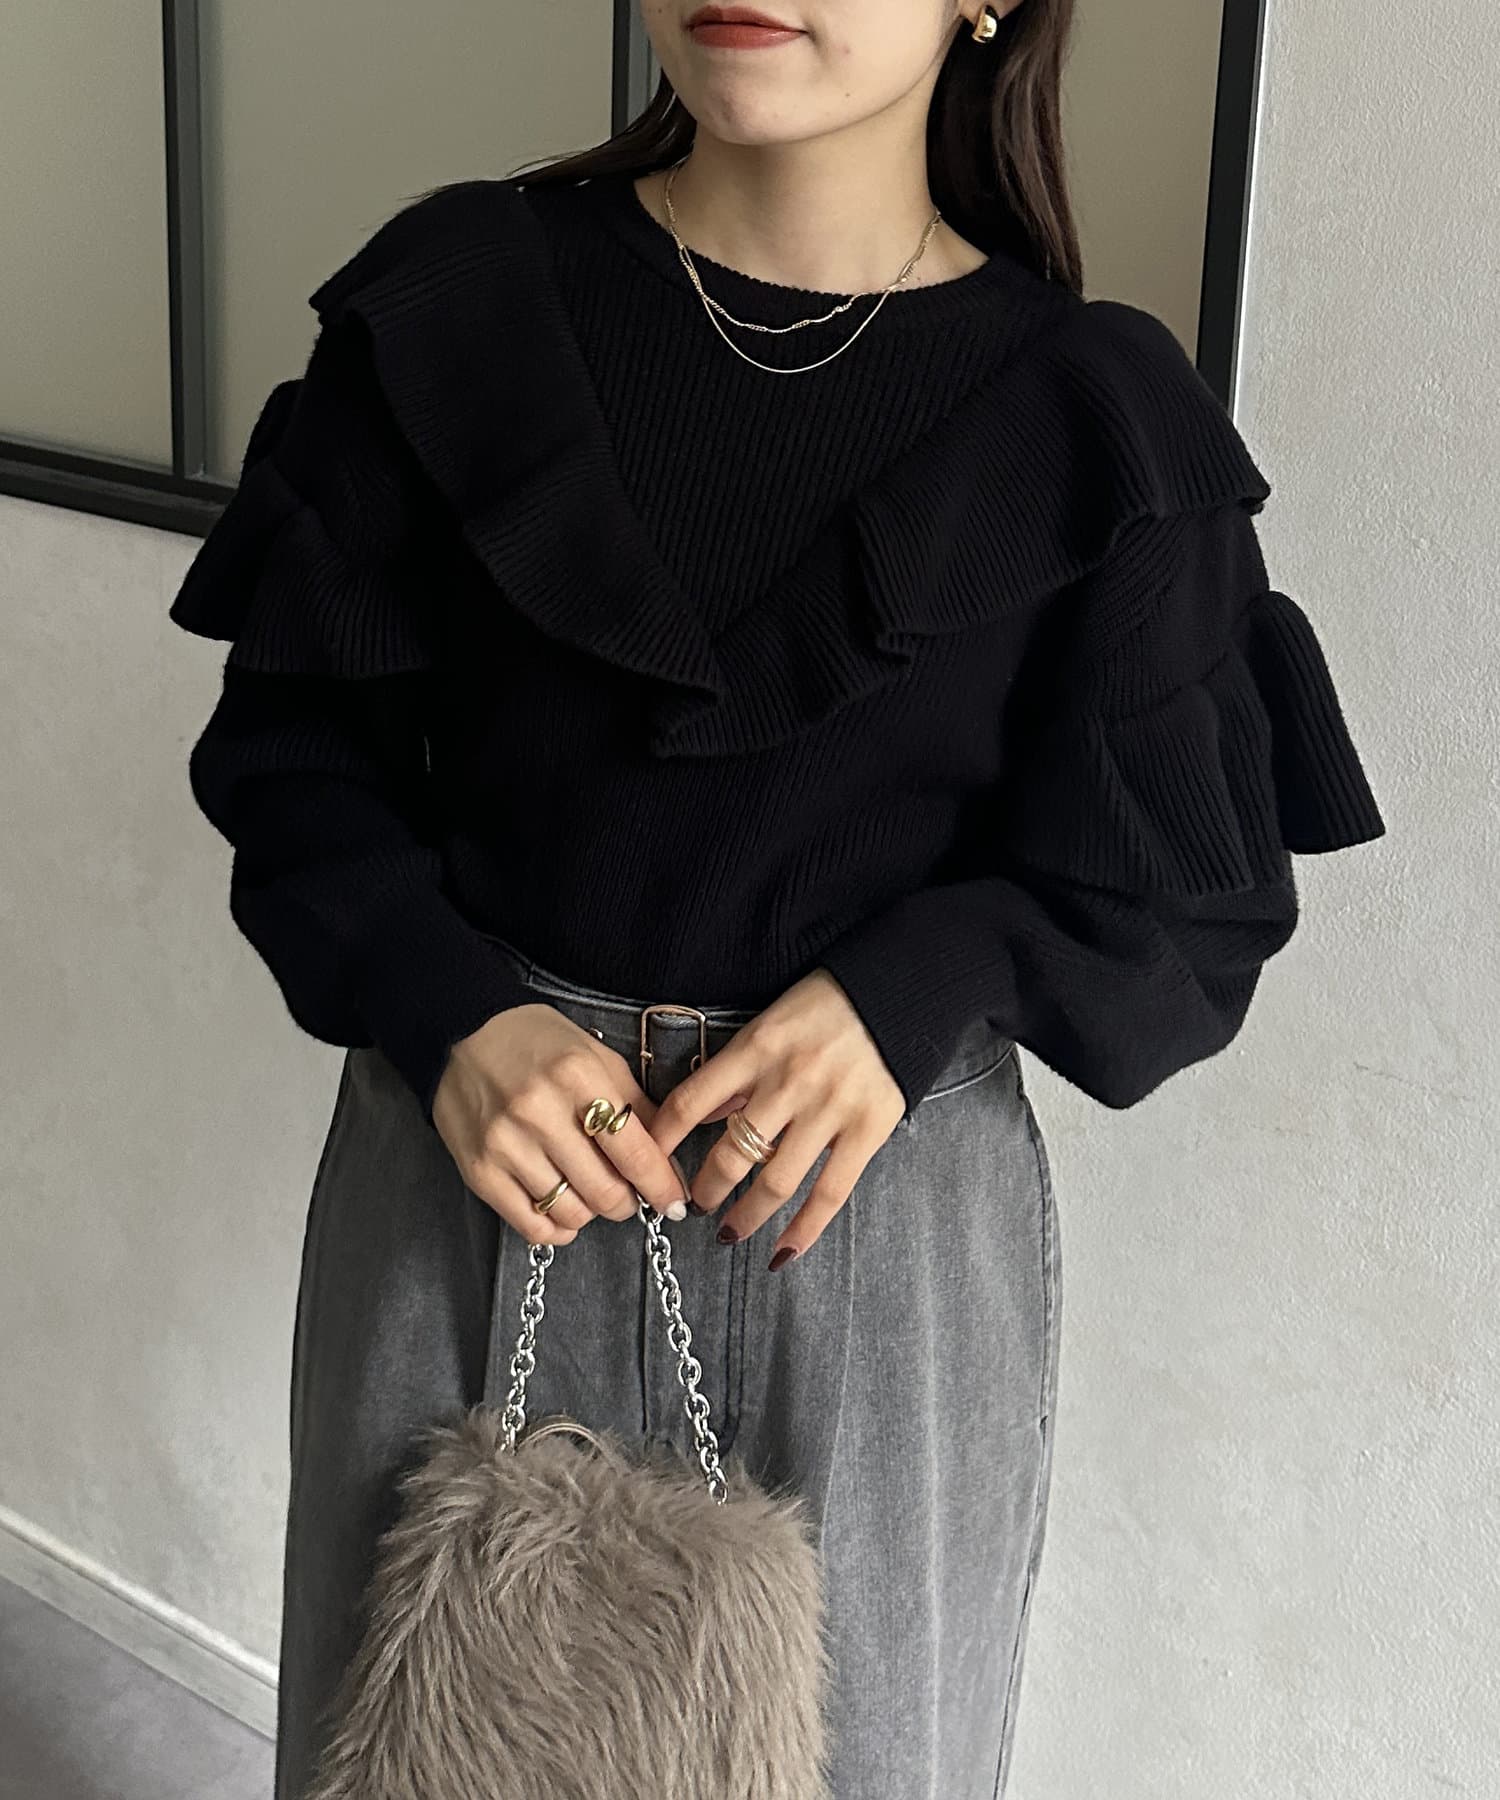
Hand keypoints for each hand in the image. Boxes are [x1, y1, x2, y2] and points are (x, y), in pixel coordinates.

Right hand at [432, 1005, 693, 1245]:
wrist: (463, 1031)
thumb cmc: (538, 1043)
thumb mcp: (596, 1057)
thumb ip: (633, 1106)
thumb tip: (666, 1160)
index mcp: (578, 1077)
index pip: (634, 1151)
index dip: (661, 1185)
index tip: (673, 1201)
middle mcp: (539, 1112)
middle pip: (605, 1192)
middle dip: (627, 1202)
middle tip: (628, 1194)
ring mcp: (505, 1145)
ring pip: (571, 1214)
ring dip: (591, 1211)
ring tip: (589, 1191)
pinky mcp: (479, 1170)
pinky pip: (530, 1225)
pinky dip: (557, 1229)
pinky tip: (562, 1209)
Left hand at [647, 969, 905, 1267]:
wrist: (899, 992)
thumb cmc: (828, 1005)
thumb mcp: (770, 1020)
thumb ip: (736, 1069)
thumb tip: (699, 1115)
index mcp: (757, 1047)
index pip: (692, 1102)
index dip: (662, 1140)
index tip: (646, 1164)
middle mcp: (789, 1081)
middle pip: (731, 1152)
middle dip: (705, 1188)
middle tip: (693, 1204)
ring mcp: (829, 1109)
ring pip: (775, 1181)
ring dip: (745, 1215)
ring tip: (729, 1231)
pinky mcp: (867, 1130)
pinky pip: (830, 1193)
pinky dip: (803, 1230)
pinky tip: (781, 1251)